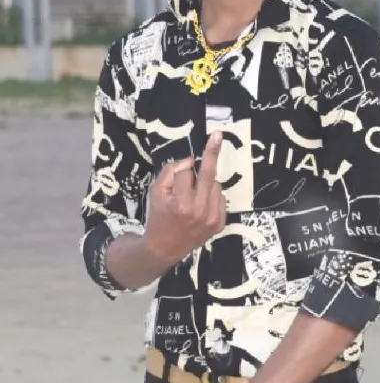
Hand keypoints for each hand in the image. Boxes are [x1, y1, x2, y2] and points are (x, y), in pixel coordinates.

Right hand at [143, 132, 225, 266]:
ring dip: (205, 182)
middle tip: (217, 135)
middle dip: (212, 152)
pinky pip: (220, 197)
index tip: (187, 157)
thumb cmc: (158, 216)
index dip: (183, 165)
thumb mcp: (155, 192)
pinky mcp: (219, 224)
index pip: (186, 171)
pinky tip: (201, 203)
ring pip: (215, 184)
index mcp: (180, 203)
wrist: (165, 248)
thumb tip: (189, 159)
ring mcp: (211, 218)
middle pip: (208, 174)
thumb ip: (170, 173)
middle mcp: (199, 210)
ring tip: (193, 193)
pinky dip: (212, 195)